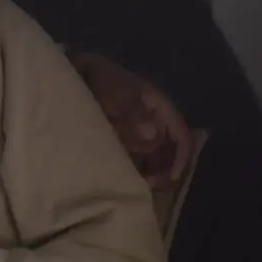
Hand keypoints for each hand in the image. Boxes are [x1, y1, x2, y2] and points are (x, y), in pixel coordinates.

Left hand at [71, 52, 192, 189]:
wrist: (80, 75)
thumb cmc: (103, 80)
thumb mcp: (119, 92)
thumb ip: (134, 111)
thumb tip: (151, 134)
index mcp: (162, 108)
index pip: (181, 135)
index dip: (181, 156)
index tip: (172, 176)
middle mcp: (156, 122)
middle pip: (170, 152)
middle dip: (164, 170)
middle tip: (150, 186)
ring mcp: (141, 133)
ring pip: (155, 159)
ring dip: (151, 173)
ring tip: (139, 186)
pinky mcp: (127, 141)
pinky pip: (138, 159)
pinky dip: (137, 170)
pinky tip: (128, 180)